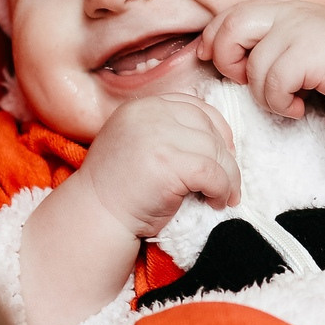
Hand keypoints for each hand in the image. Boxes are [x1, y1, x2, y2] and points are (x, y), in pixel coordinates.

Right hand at [74, 90, 241, 235]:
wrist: (96, 217)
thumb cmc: (119, 189)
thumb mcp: (138, 144)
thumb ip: (166, 131)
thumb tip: (218, 138)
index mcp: (142, 106)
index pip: (195, 107)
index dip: (218, 130)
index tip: (224, 154)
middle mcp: (149, 114)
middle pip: (208, 128)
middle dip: (225, 157)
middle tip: (228, 182)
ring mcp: (158, 137)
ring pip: (215, 151)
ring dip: (228, 177)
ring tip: (224, 196)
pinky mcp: (168, 164)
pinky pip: (212, 173)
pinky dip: (222, 190)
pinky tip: (216, 202)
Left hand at [201, 0, 324, 118]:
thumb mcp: (309, 46)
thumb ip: (278, 44)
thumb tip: (240, 62)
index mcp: (285, 10)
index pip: (232, 13)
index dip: (213, 35)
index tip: (210, 58)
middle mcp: (288, 14)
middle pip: (230, 27)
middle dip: (225, 59)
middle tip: (245, 81)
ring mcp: (298, 31)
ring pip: (253, 67)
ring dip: (263, 96)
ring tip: (287, 102)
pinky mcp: (307, 53)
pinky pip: (272, 85)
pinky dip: (281, 105)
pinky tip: (298, 108)